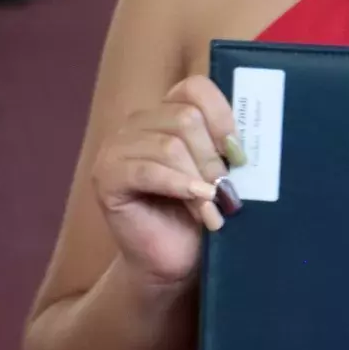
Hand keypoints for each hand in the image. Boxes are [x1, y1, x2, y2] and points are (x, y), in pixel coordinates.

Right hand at [89, 76, 239, 289]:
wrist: (175, 261)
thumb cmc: (200, 213)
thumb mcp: (221, 171)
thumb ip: (226, 146)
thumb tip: (242, 141)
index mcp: (167, 112)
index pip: (195, 88)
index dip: (222, 117)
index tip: (239, 154)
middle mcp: (138, 122)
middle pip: (186, 118)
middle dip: (212, 158)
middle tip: (226, 192)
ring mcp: (117, 147)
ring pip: (169, 145)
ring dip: (198, 180)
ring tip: (213, 209)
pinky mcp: (106, 176)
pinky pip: (147, 171)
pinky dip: (178, 186)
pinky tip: (198, 205)